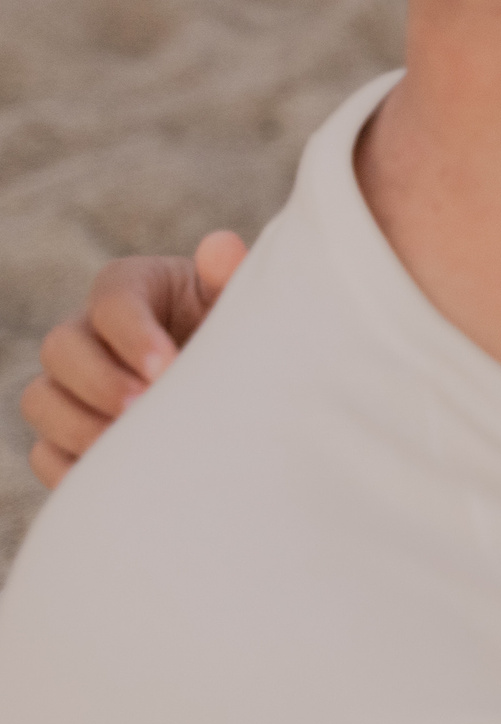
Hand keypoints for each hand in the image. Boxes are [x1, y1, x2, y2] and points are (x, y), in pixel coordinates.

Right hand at [21, 232, 244, 486]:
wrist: (237, 384)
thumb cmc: (236, 333)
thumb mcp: (237, 303)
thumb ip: (230, 276)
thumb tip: (221, 246)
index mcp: (131, 288)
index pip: (110, 299)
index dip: (132, 333)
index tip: (168, 367)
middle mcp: (88, 332)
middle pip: (60, 348)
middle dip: (100, 381)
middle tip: (145, 408)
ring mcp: (70, 384)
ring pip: (40, 399)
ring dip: (79, 426)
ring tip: (132, 448)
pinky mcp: (66, 433)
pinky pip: (44, 452)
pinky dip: (70, 467)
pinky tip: (114, 478)